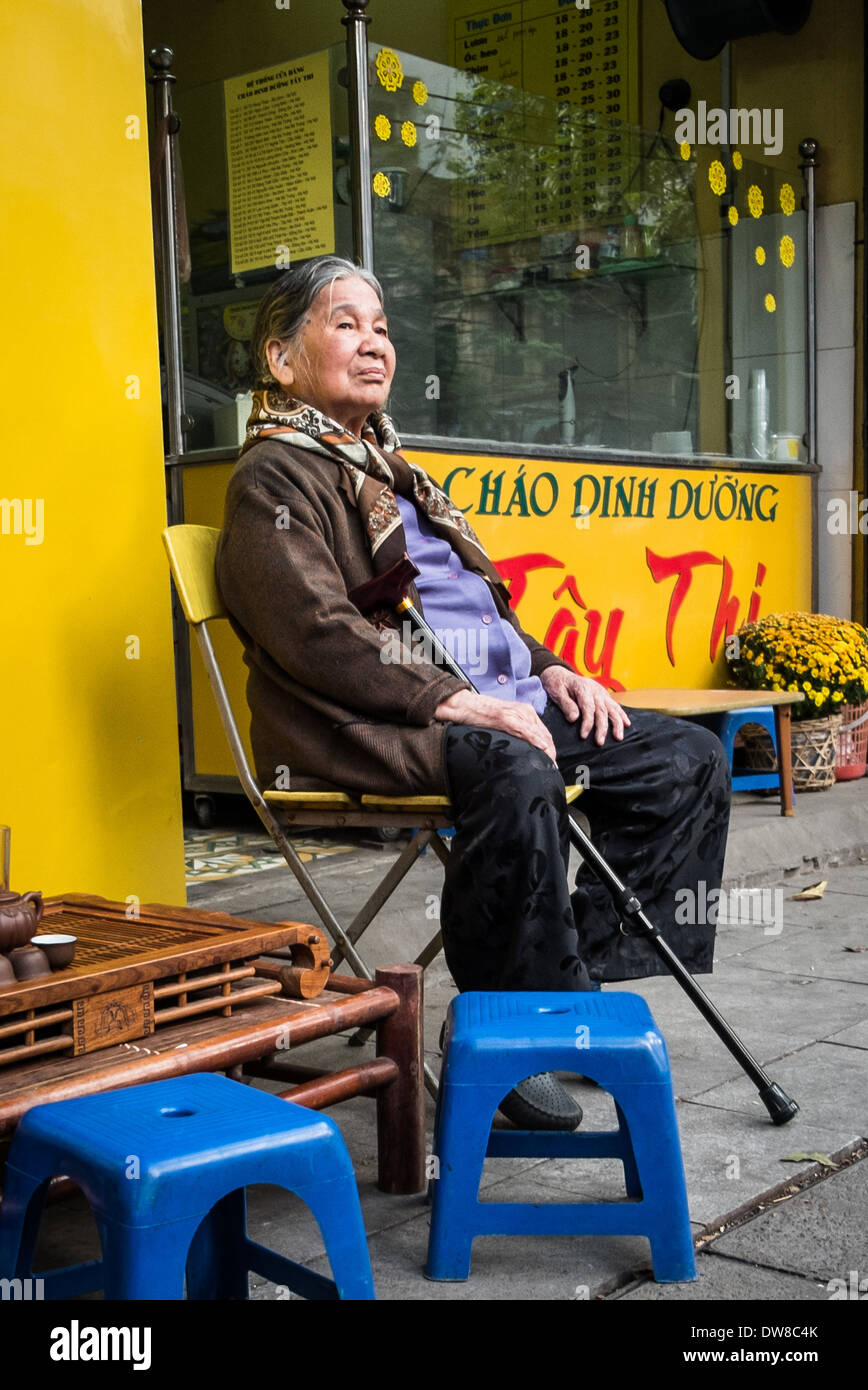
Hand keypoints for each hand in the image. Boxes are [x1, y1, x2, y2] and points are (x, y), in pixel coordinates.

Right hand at [434, 689, 557, 765]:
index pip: (544, 734)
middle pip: (545, 735)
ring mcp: (516, 713)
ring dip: (546, 750)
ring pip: (538, 733)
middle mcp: (525, 711)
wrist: (465, 705)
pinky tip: (541, 748)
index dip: (551, 750)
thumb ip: (516, 733)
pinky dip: (534, 739)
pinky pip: (524, 729)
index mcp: (526, 712)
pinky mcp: (506, 717)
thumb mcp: (505, 724)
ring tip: (549, 765)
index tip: (552, 764)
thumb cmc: (482, 716)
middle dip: (551, 753)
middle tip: (553, 769)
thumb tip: (525, 750)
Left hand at [540, 666, 629, 745]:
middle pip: (602, 710)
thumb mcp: (556, 692)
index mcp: (583, 688)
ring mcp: (601, 693)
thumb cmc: (557, 684)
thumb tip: (574, 719)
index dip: (587, 722)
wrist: (560, 674)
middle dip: (602, 728)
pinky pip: (615, 705)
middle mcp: (595, 690)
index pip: (588, 707)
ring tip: (618, 737)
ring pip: (612, 708)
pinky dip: (622, 715)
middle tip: (600, 742)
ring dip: (617, 723)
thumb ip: (566, 704)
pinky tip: (627, 724)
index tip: (584, 735)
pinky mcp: (604, 696)